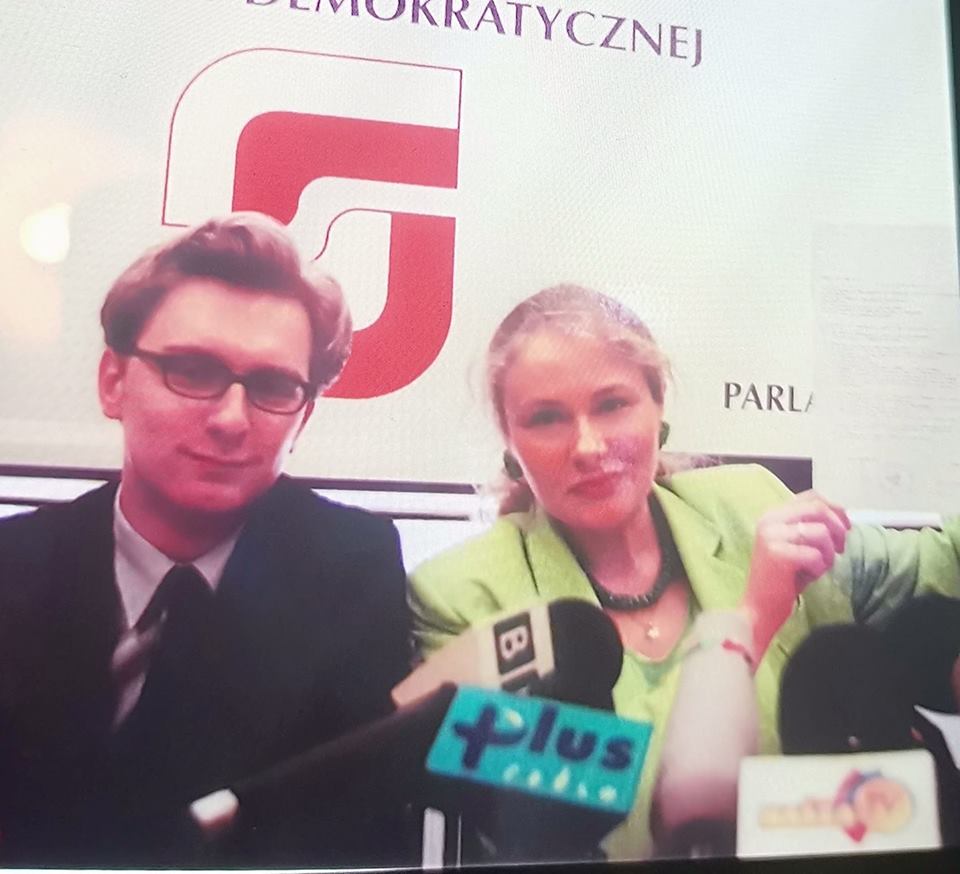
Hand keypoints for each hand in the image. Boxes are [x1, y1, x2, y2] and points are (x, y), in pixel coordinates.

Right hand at [741, 491, 850, 661]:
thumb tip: (842, 515)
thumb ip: (811, 525)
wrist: (760, 608)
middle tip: (838, 550)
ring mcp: (771, 535)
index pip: (812, 496)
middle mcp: (769, 520)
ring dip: (828, 554)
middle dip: (837, 530)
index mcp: (772, 514)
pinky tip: (807, 577)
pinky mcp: (777, 554)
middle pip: (818, 509)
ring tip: (817, 567)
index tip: (845, 527)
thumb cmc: (783, 578)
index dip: (835, 509)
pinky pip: (816, 555)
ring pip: (820, 533)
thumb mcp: (797, 544)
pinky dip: (819, 568)